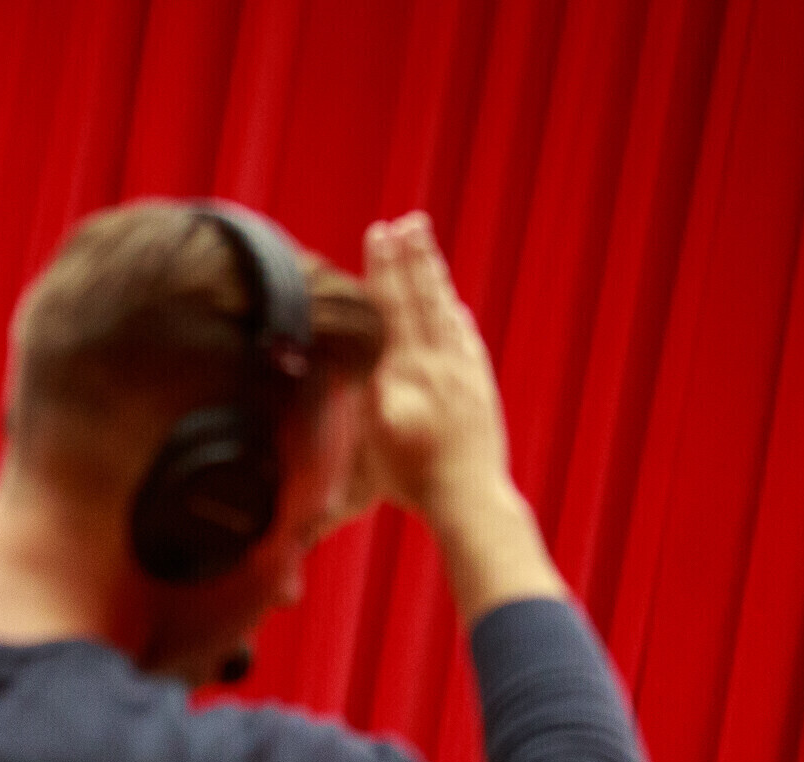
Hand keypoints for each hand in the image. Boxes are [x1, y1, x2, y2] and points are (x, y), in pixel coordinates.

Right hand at [362, 211, 565, 617]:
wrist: (467, 496)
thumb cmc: (408, 483)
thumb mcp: (363, 462)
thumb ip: (348, 426)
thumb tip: (325, 409)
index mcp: (393, 378)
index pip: (384, 312)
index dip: (380, 273)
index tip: (376, 237)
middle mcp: (426, 366)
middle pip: (413, 298)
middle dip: (402, 258)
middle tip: (397, 222)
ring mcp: (457, 368)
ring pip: (440, 305)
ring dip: (429, 267)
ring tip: (421, 233)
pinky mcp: (478, 378)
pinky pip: (463, 334)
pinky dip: (453, 313)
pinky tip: (449, 299)